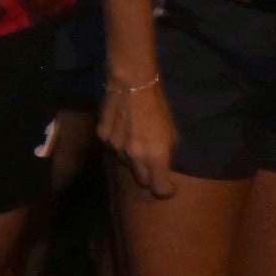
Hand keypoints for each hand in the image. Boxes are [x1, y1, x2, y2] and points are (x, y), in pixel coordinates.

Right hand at [102, 74, 176, 202]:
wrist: (132, 85)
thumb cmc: (159, 107)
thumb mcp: (173, 133)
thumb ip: (167, 154)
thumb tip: (163, 166)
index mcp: (155, 156)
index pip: (160, 189)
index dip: (167, 190)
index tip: (170, 186)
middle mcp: (134, 156)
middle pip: (142, 181)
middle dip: (150, 177)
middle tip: (154, 166)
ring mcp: (116, 147)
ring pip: (126, 164)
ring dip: (133, 160)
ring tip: (137, 143)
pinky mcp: (103, 137)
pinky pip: (112, 150)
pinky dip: (119, 146)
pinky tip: (123, 132)